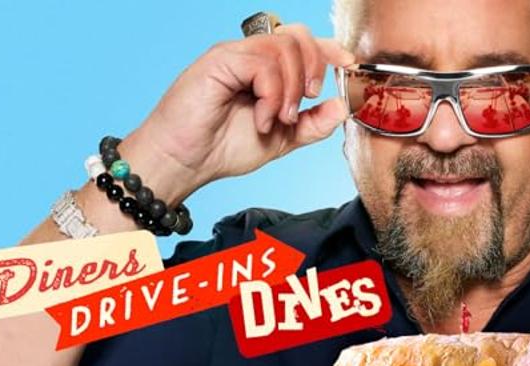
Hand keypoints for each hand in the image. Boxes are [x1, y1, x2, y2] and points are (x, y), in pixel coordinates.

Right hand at [119, 23, 357, 204]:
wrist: (182, 163)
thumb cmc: (217, 150)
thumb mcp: (280, 140)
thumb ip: (311, 124)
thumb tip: (340, 107)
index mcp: (259, 69)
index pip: (300, 42)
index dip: (327, 48)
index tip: (348, 64)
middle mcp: (245, 56)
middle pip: (297, 37)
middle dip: (313, 69)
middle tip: (304, 103)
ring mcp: (231, 56)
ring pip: (283, 48)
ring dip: (290, 90)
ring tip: (277, 119)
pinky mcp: (219, 61)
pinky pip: (263, 63)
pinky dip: (272, 94)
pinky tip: (261, 117)